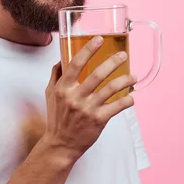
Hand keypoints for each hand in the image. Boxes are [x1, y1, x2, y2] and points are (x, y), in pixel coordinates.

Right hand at [43, 36, 135, 160]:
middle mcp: (75, 97)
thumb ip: (56, 75)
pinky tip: (131, 97)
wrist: (61, 144)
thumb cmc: (57, 118)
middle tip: (123, 55)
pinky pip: (117, 107)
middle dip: (113, 62)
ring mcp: (87, 109)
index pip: (76, 64)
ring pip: (110, 89)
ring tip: (133, 77)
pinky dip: (127, 101)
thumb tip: (63, 58)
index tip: (99, 39)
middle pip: (97, 74)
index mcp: (63, 88)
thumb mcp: (50, 94)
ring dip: (125, 80)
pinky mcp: (98, 120)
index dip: (88, 50)